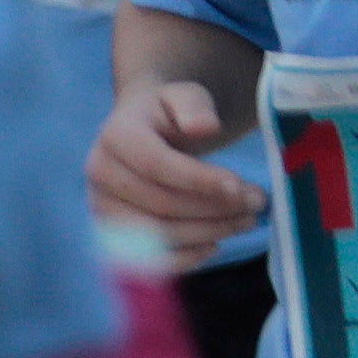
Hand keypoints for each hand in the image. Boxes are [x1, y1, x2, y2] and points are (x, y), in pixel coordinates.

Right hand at [89, 77, 266, 264]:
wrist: (138, 134)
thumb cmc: (167, 116)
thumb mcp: (183, 98)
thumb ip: (193, 107)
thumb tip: (204, 127)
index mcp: (116, 135)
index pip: (156, 165)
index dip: (199, 180)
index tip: (241, 188)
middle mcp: (99, 173)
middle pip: (159, 203)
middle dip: (214, 208)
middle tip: (257, 203)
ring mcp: (101, 207)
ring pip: (156, 234)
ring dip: (207, 233)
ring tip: (245, 221)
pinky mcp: (110, 234)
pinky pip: (146, 259)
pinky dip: (184, 258)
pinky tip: (214, 245)